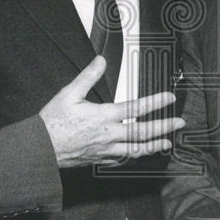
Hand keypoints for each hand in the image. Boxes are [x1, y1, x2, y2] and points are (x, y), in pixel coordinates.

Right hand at [39, 56, 185, 167]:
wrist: (40, 150)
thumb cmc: (52, 122)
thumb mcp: (68, 94)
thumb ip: (88, 76)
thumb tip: (101, 60)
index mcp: (103, 116)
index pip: (136, 107)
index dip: (155, 102)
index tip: (169, 97)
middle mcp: (109, 134)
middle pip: (142, 131)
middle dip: (164, 126)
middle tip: (180, 123)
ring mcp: (106, 150)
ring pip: (136, 149)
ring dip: (154, 145)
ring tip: (168, 142)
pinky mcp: (100, 159)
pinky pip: (123, 159)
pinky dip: (135, 156)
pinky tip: (140, 154)